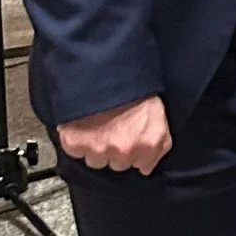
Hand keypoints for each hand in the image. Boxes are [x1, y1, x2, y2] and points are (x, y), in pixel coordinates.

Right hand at [57, 94, 172, 173]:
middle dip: (115, 149)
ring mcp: (99, 149)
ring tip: (97, 125)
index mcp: (149, 143)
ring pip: (96, 161)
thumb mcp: (159, 114)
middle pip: (118, 165)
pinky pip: (75, 152)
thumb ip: (160, 144)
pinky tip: (83, 125)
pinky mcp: (76, 144)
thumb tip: (147, 165)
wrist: (104, 69)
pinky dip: (76, 141)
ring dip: (95, 147)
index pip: (143, 166)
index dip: (135, 152)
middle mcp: (125, 151)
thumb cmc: (131, 86)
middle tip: (112, 127)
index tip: (130, 141)